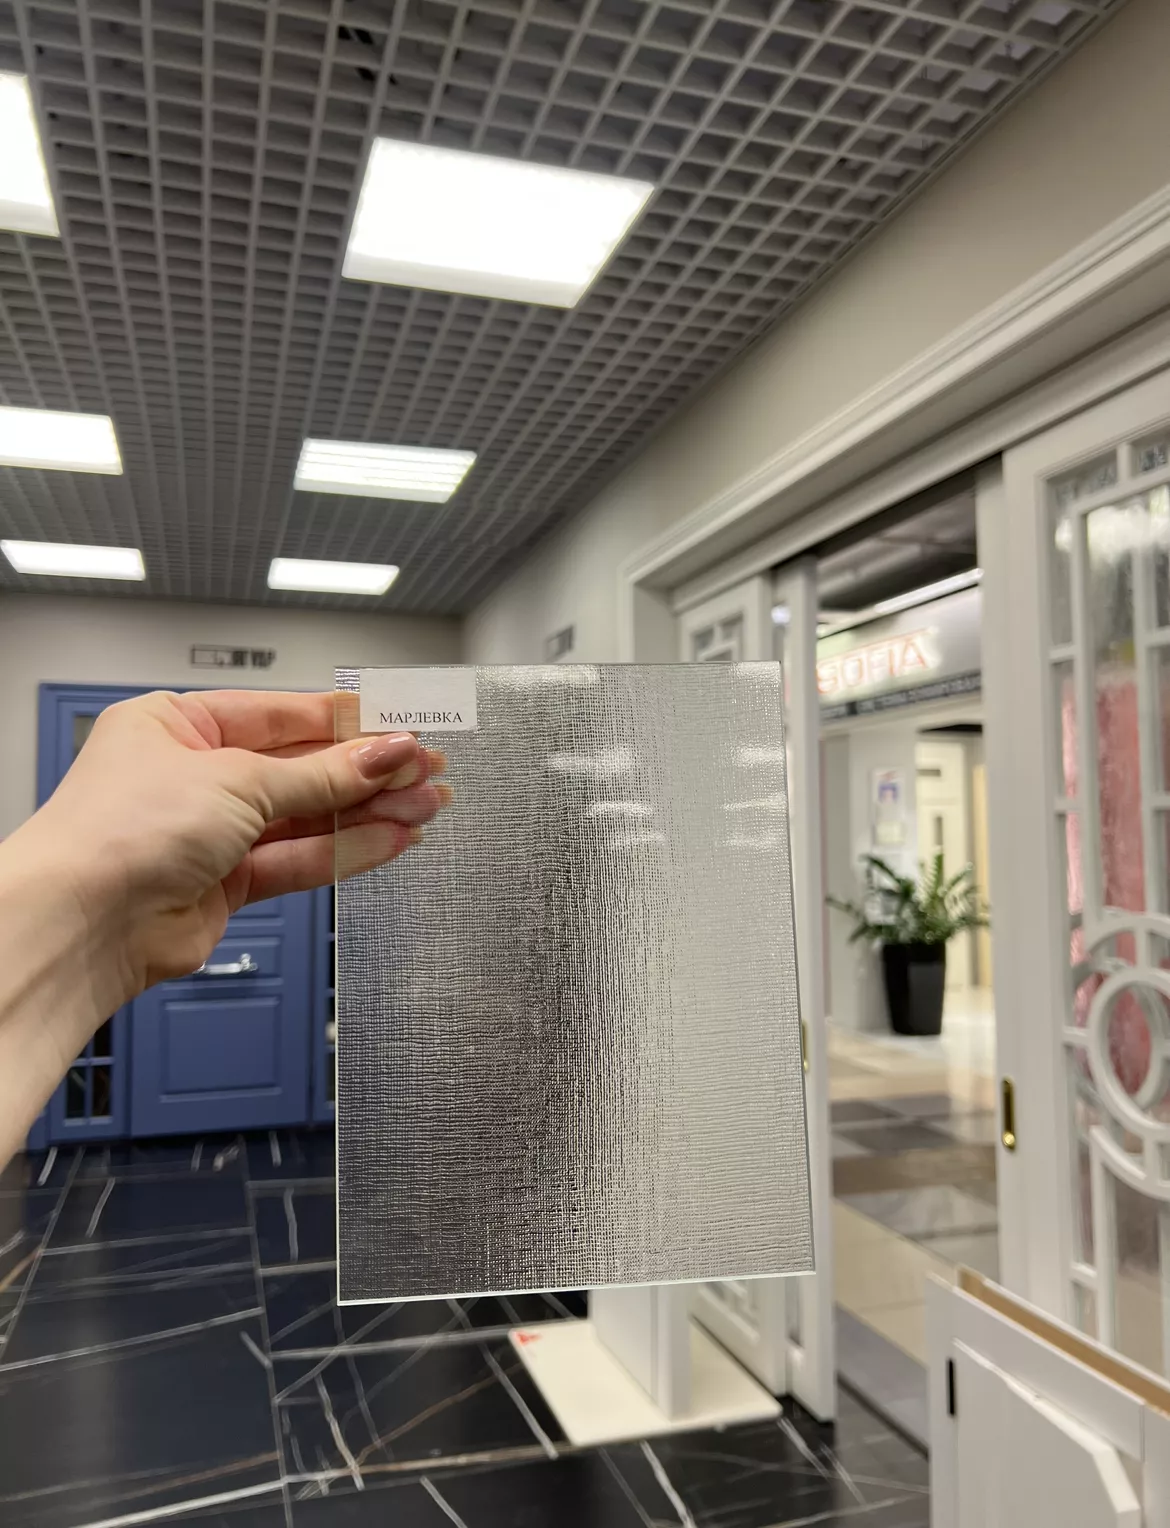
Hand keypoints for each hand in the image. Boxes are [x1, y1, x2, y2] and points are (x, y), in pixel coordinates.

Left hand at [11, 688, 448, 1001]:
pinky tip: (393, 838)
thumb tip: (384, 752)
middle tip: (428, 768)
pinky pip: (299, 859)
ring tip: (428, 805)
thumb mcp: (239, 780)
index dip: (349, 723)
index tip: (403, 725)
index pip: (283, 715)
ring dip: (369, 812)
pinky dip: (347, 850)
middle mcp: (194, 776)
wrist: (85, 923)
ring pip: (308, 817)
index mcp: (177, 725)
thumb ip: (323, 776)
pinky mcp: (227, 885)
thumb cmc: (120, 832)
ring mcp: (211, 833)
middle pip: (302, 768)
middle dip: (369, 771)